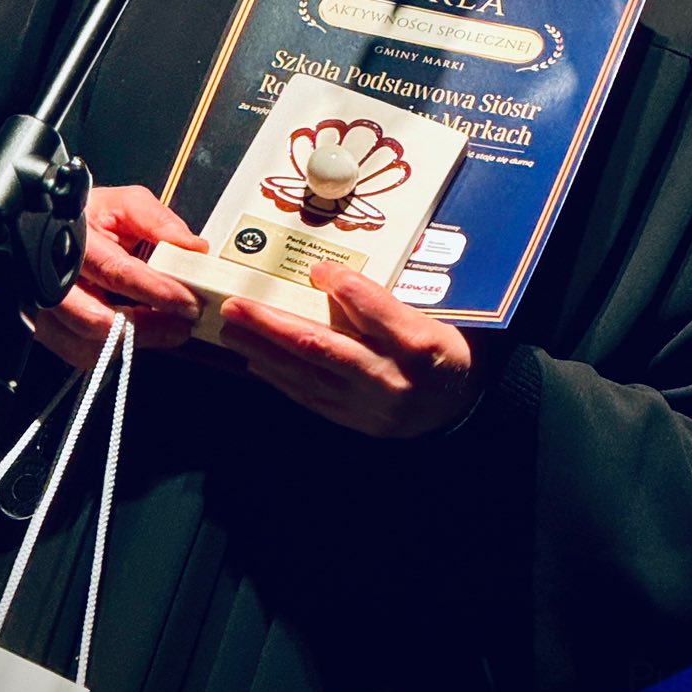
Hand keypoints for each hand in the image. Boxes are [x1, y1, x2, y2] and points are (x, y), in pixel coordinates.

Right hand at [29, 184, 206, 369]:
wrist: (57, 233)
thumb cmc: (93, 219)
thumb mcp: (125, 205)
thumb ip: (158, 220)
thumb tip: (192, 247)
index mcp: (74, 240)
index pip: (116, 271)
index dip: (155, 290)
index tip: (188, 301)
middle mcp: (52, 277)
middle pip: (96, 318)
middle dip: (147, 327)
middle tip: (183, 324)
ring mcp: (44, 307)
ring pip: (86, 343)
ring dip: (135, 341)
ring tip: (169, 329)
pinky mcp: (47, 329)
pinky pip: (79, 353)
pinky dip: (114, 349)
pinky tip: (138, 332)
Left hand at [216, 260, 480, 437]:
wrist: (458, 409)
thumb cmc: (443, 350)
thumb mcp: (432, 315)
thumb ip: (381, 300)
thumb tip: (326, 275)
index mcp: (421, 345)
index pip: (376, 310)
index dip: (345, 287)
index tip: (316, 267)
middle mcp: (392, 380)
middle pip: (325, 348)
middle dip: (273, 326)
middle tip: (236, 305)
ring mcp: (371, 408)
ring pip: (308, 377)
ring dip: (264, 352)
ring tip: (232, 330)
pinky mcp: (355, 423)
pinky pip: (310, 398)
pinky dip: (280, 377)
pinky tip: (256, 360)